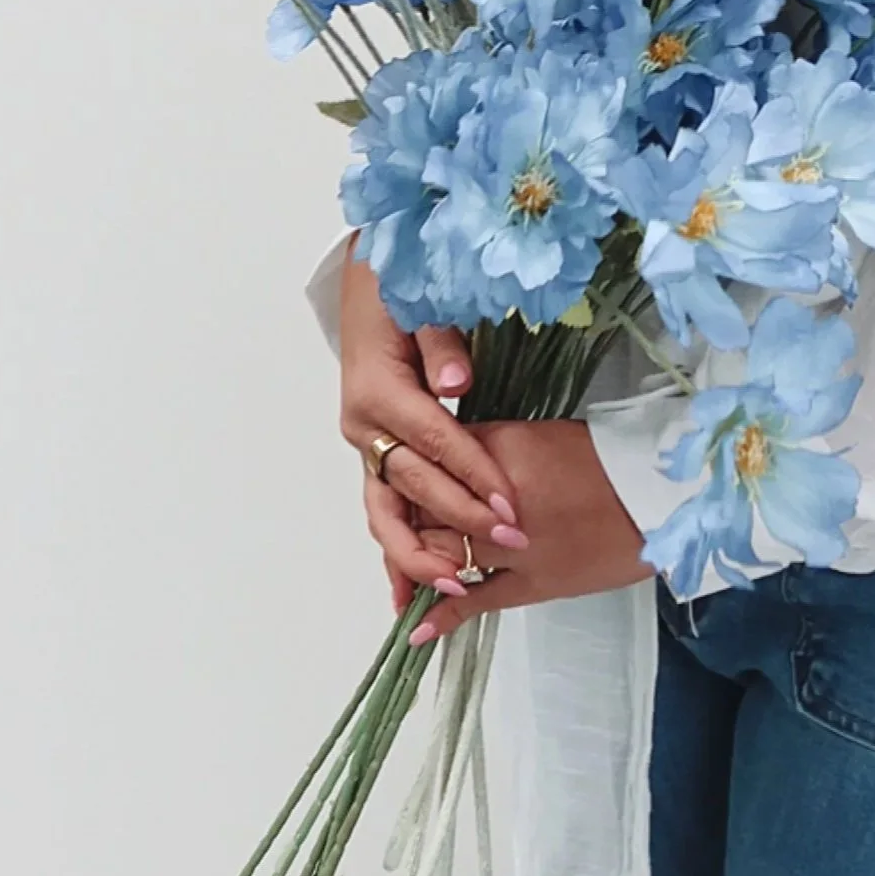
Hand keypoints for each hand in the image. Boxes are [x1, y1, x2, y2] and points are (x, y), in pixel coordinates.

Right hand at [337, 247, 532, 609]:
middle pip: (413, 484)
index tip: (510, 506)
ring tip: (457, 587)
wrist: (369, 282)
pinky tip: (408, 593)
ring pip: (386, 510)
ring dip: (417, 553)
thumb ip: (441, 344)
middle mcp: (364, 425)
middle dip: (461, 519)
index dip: (473, 476)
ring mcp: (365, 442)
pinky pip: (384, 507)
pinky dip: (396, 550)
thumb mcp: (422, 304)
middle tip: (510, 541)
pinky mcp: (373, 451)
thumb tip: (458, 382)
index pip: (435, 442)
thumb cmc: (399, 289)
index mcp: (378, 391)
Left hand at [408, 422, 653, 644]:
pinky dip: (443, 615)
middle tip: (397, 540)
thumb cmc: (608, 460)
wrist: (657, 498)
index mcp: (497, 449)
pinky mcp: (532, 582)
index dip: (411, 484)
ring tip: (402, 584)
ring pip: (441, 556)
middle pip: (425, 513)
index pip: (431, 467)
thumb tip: (454, 466)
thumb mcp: (543, 437)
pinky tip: (417, 629)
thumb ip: (493, 450)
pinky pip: (475, 600)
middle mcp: (494, 497)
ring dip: (418, 569)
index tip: (402, 494)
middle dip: (407, 528)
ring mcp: (512, 544)